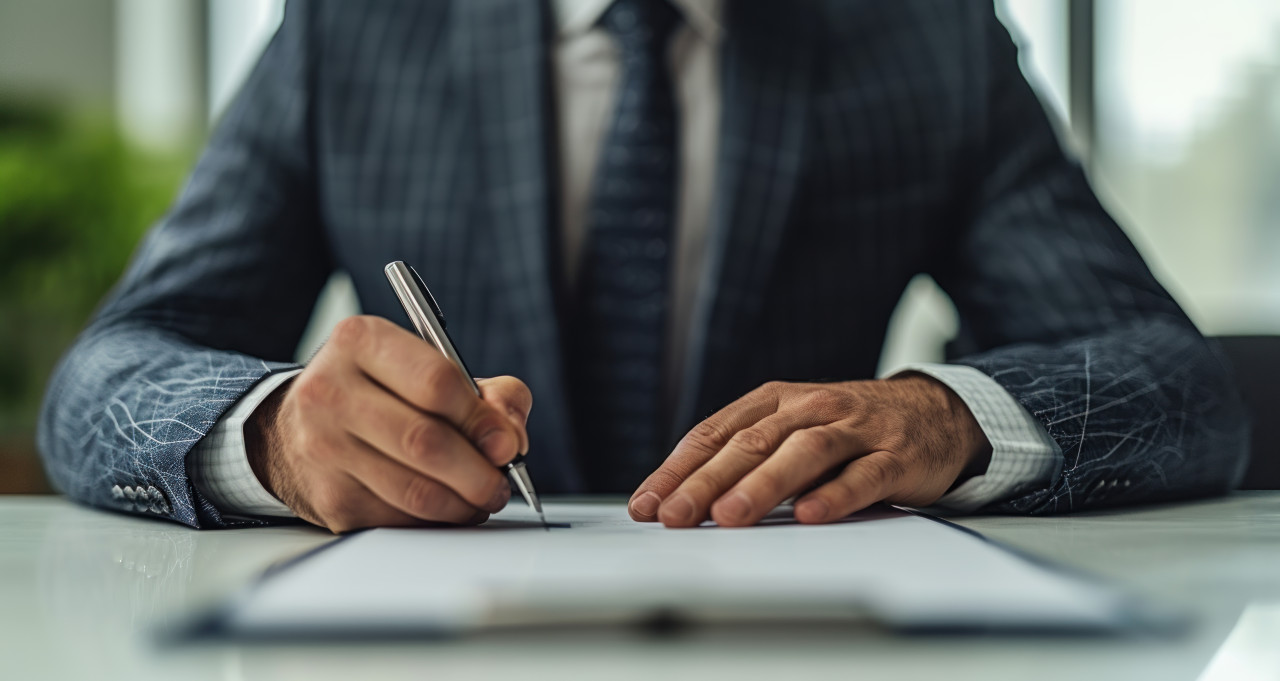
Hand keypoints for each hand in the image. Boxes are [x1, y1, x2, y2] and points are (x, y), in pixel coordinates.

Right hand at [246, 315, 531, 532]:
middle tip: (500, 480)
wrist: (297, 428)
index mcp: (360, 342)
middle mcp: (331, 391)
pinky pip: (400, 519)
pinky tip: (447, 506)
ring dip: (464, 502)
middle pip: (425, 442)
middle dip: (479, 471)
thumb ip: (488, 392)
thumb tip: (510, 436)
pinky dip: (436, 519)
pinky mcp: (329, 498)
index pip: (436, 382)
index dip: (481, 418)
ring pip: (415, 491)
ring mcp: (324, 448)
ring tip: (482, 496)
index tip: (506, 441)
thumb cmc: (378, 392)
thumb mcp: (428, 367)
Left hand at [627, 375, 991, 526]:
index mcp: (775, 401)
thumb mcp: (791, 429)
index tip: (649, 504)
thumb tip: (679, 498)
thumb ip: (745, 457)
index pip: (716, 434)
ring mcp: (854, 431)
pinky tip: (809, 515)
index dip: (679, 469)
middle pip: (751, 443)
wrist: (933, 413)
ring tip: (730, 515)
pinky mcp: (894, 456)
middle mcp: (810, 409)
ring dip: (763, 485)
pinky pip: (863, 476)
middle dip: (707, 482)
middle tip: (676, 516)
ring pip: (803, 453)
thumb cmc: (848, 430)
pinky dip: (835, 495)